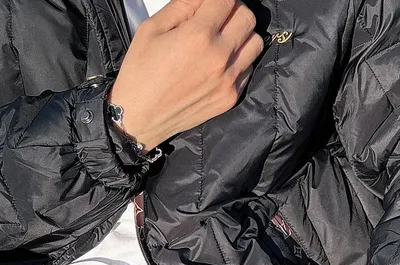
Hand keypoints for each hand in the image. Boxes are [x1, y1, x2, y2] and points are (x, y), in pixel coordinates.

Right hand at [109, 0, 263, 150]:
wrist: (143, 116)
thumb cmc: (142, 70)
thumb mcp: (153, 27)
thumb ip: (183, 6)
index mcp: (198, 35)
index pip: (228, 0)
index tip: (213, 3)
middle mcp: (220, 57)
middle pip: (247, 18)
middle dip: (235, 10)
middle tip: (220, 15)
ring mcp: (229, 79)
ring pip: (255, 43)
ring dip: (243, 34)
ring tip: (225, 38)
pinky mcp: (232, 97)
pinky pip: (249, 68)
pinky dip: (240, 59)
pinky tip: (222, 61)